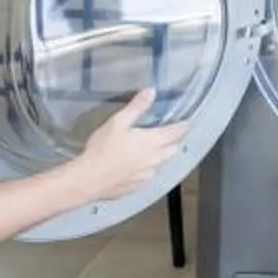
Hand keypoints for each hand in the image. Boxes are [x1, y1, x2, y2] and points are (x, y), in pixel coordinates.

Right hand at [74, 90, 191, 201]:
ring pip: (162, 163)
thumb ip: (137, 107)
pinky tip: (136, 165)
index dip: (184, 125)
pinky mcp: (139, 186)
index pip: (178, 132)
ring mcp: (148, 175)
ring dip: (161, 155)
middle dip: (173, 140)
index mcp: (154, 142)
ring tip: (151, 148)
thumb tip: (151, 91)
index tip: (188, 121)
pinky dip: (147, 168)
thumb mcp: (118, 122)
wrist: (89, 180)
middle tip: (168, 132)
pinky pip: (149, 175)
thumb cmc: (103, 148)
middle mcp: (156, 159)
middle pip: (173, 148)